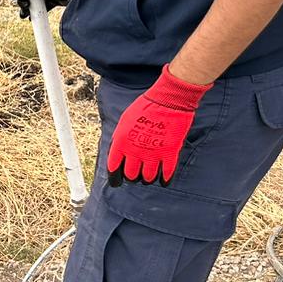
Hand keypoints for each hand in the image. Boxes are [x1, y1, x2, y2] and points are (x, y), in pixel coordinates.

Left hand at [105, 66, 212, 186]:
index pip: (113, 167)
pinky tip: (163, 181)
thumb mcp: (124, 121)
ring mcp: (153, 154)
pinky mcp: (169, 153)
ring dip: (147, 178)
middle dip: (132, 176)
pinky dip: (164, 179)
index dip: (114, 177)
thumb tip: (118, 152)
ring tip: (148, 175)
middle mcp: (135, 151)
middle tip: (136, 173)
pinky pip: (166, 174)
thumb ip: (120, 138)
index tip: (117, 181)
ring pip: (148, 177)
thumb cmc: (145, 107)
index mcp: (121, 143)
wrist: (167, 100)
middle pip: (131, 175)